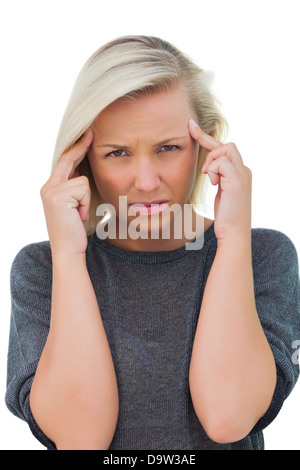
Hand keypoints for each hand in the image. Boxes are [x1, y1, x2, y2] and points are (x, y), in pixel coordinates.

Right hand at [40, 129, 93, 256]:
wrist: (68, 250)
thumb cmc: (74, 231)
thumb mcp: (74, 206)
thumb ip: (74, 190)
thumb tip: (82, 174)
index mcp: (51, 188)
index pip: (65, 163)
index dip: (76, 149)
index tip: (87, 136)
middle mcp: (48, 187)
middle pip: (68, 160)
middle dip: (81, 147)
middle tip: (92, 132)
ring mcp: (51, 191)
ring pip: (82, 180)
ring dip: (87, 199)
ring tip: (80, 214)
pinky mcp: (57, 196)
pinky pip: (83, 189)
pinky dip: (86, 203)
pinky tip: (79, 216)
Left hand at [188, 119, 251, 242]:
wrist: (234, 232)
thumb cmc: (226, 217)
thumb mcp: (221, 193)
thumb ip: (218, 178)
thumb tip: (207, 169)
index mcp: (239, 172)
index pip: (223, 149)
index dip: (206, 137)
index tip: (190, 126)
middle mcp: (244, 170)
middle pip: (226, 145)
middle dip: (208, 147)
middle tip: (200, 164)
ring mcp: (242, 173)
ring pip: (224, 149)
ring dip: (211, 162)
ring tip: (210, 179)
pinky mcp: (238, 179)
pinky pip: (221, 161)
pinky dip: (213, 169)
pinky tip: (214, 183)